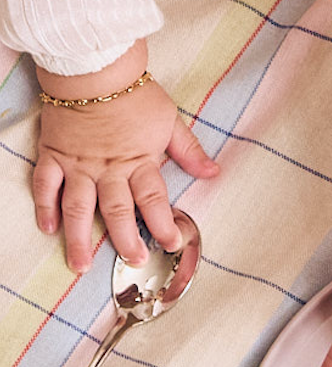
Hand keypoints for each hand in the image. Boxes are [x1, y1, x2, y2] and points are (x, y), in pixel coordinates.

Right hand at [34, 40, 218, 272]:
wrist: (92, 65)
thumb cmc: (133, 94)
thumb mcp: (169, 121)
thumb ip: (189, 152)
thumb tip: (214, 173)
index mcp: (138, 162)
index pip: (153, 201)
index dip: (163, 225)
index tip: (172, 244)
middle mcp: (108, 169)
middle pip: (117, 211)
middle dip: (126, 240)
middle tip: (133, 261)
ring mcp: (79, 165)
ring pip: (78, 207)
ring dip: (79, 238)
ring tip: (81, 264)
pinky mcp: (54, 155)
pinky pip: (46, 184)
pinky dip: (45, 206)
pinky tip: (48, 229)